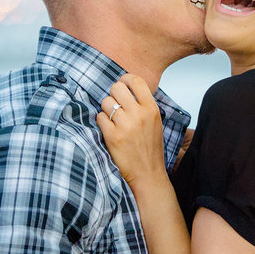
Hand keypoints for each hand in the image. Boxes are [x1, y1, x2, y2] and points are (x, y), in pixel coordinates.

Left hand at [97, 74, 166, 192]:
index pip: (136, 81)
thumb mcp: (155, 122)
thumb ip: (144, 105)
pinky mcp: (113, 136)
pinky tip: (107, 128)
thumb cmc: (150, 147)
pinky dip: (101, 121)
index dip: (125, 79)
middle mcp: (139, 114)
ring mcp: (125, 125)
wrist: (148, 173)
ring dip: (105, 109)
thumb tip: (127, 88)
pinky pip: (99, 117)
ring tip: (111, 119)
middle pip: (117, 88)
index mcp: (151, 109)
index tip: (122, 84)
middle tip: (114, 104)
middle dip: (113, 94)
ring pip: (105, 102)